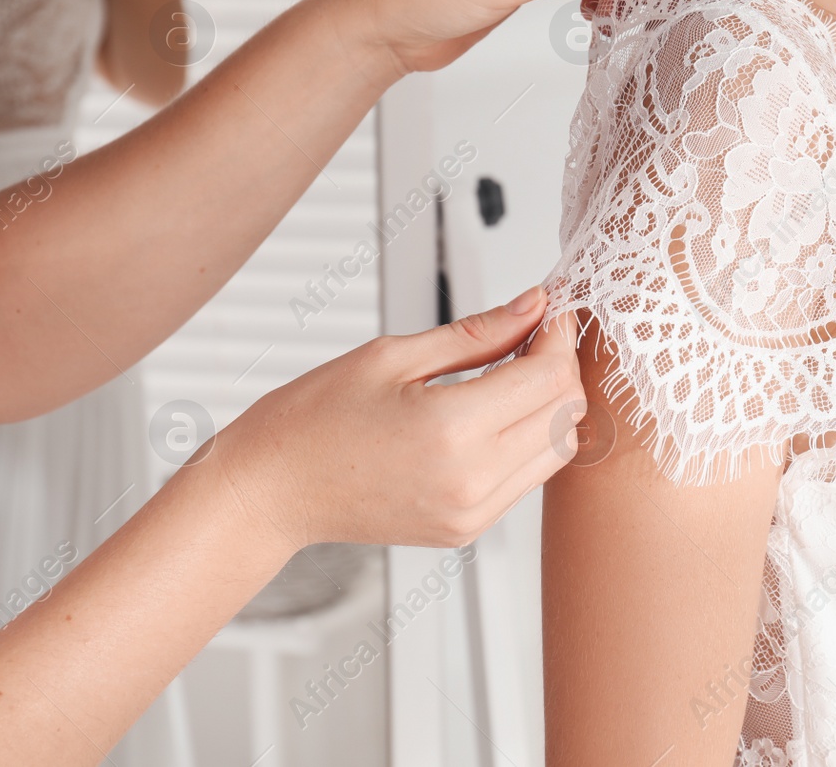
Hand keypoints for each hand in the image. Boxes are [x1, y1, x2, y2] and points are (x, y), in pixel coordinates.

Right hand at [215, 287, 584, 549]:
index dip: (559, 335)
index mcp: (451, 429)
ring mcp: (473, 512)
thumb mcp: (392, 356)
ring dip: (552, 406)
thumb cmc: (313, 420)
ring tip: (515, 371)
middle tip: (534, 335)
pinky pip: (529, 479)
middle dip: (562, 366)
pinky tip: (498, 412)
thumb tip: (532, 306)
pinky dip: (531, 440)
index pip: (549, 377)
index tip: (547, 312)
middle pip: (565, 414)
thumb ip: (476, 333)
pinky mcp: (468, 529)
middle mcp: (472, 479)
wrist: (271, 491)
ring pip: (559, 450)